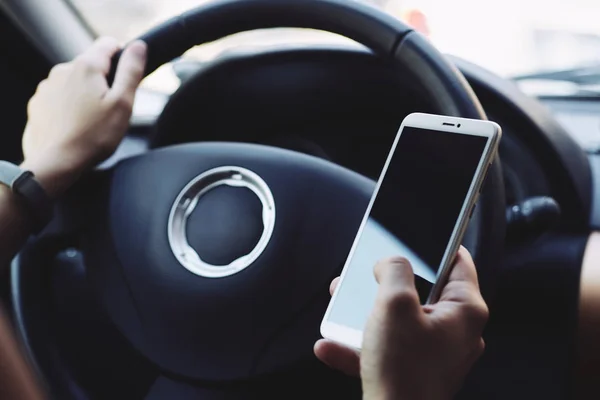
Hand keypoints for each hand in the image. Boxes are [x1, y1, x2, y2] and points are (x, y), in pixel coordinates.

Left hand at [21, 37, 146, 197]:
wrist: (57, 163)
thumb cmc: (93, 137)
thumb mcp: (123, 103)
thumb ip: (131, 71)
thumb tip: (138, 46)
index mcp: (86, 66)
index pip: (109, 43)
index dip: (124, 57)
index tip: (126, 80)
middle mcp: (63, 70)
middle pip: (92, 64)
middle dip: (105, 81)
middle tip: (112, 108)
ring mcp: (48, 86)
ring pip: (76, 81)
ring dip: (86, 93)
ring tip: (93, 120)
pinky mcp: (39, 103)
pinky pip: (61, 96)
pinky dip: (70, 105)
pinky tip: (77, 125)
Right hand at [315, 247, 487, 399]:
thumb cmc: (403, 370)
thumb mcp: (393, 304)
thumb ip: (393, 271)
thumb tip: (391, 261)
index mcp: (464, 312)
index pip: (459, 262)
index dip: (439, 242)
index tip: (423, 231)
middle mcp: (455, 332)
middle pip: (423, 291)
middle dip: (387, 282)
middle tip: (369, 272)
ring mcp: (435, 353)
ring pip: (401, 319)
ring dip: (368, 312)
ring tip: (342, 306)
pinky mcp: (415, 370)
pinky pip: (387, 347)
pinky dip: (361, 344)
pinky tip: (332, 345)